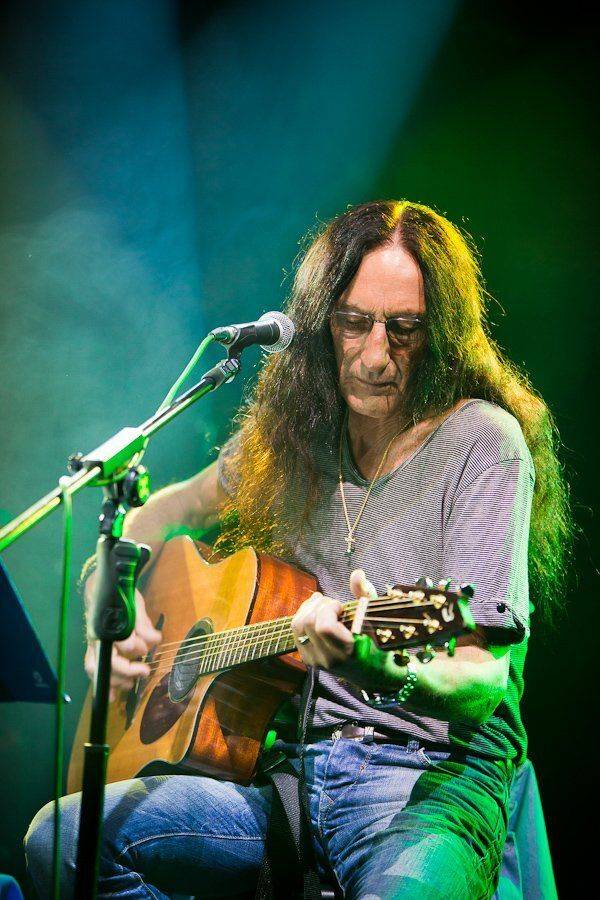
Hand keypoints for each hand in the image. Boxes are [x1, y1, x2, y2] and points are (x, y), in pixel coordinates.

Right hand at [84, 586, 161, 701]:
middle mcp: (97, 637)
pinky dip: (105, 685)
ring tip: (132, 684)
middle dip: (125, 671)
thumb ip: (143, 622)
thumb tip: (155, 640)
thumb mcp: (134, 603)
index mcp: (107, 622)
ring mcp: (94, 645)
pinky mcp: (95, 651)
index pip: (120, 640)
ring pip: (99, 670)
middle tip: (144, 671)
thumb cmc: (119, 595)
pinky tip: (112, 698)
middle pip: (107, 661)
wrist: (101, 588)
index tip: (147, 648)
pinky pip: (96, 672)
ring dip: (116, 680)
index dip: (135, 647)